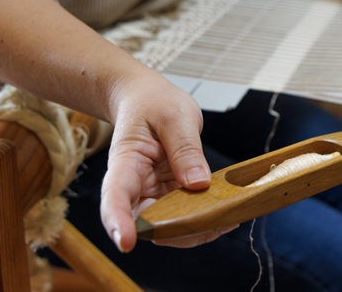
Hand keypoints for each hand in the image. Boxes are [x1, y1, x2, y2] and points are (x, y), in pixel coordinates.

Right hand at [100, 72, 238, 251]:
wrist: (147, 99)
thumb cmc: (153, 103)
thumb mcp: (175, 117)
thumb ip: (186, 149)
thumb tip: (198, 184)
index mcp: (125, 162)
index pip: (114, 196)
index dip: (118, 221)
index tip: (125, 242)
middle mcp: (134, 185)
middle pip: (143, 222)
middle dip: (175, 232)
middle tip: (214, 225)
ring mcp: (151, 193)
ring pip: (166, 226)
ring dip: (193, 230)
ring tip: (227, 220)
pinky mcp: (168, 195)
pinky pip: (182, 215)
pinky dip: (202, 220)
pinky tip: (225, 216)